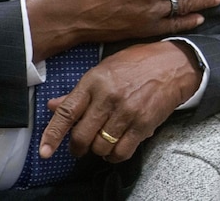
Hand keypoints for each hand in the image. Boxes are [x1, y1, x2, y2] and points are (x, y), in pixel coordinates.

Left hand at [39, 41, 199, 161]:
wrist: (173, 63)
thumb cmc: (138, 63)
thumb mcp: (105, 69)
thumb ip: (79, 91)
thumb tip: (54, 106)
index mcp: (94, 81)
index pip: (67, 112)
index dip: (53, 135)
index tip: (45, 151)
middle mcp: (108, 97)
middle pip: (82, 136)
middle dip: (77, 147)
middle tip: (80, 147)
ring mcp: (126, 111)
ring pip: (100, 147)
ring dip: (98, 150)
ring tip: (102, 142)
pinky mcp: (143, 124)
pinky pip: (121, 152)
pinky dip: (115, 156)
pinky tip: (116, 148)